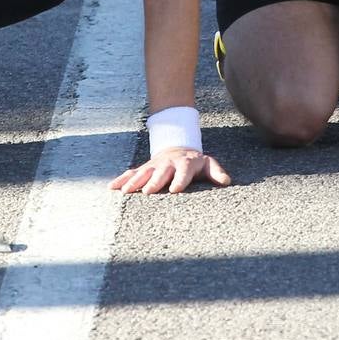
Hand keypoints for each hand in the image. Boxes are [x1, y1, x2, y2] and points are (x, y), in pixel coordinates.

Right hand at [109, 147, 232, 193]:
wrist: (178, 148)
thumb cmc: (195, 162)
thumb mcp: (208, 164)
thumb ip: (216, 172)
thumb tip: (226, 181)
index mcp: (185, 163)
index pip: (184, 171)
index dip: (180, 180)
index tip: (175, 190)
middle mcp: (168, 163)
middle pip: (161, 172)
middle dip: (154, 181)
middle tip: (147, 191)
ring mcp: (154, 165)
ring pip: (143, 172)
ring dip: (134, 181)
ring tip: (125, 191)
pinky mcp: (144, 168)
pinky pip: (131, 173)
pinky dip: (121, 179)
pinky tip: (112, 187)